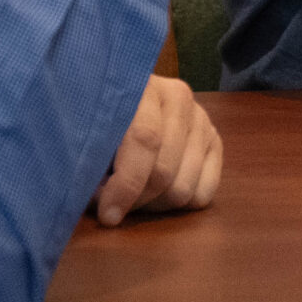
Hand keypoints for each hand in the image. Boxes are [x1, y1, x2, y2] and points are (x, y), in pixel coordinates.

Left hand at [94, 75, 223, 225]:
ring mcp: (201, 119)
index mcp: (144, 87)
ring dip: (153, 204)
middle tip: (110, 201)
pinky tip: (156, 193)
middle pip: (165, 172)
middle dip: (134, 199)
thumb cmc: (98, 118)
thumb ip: (88, 157)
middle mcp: (179, 97)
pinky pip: (203, 194)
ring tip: (131, 194)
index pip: (144, 140)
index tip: (108, 215)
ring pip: (184, 189)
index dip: (126, 184)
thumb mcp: (85, 130)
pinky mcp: (215, 140)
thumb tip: (100, 198)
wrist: (124, 100)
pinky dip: (177, 205)